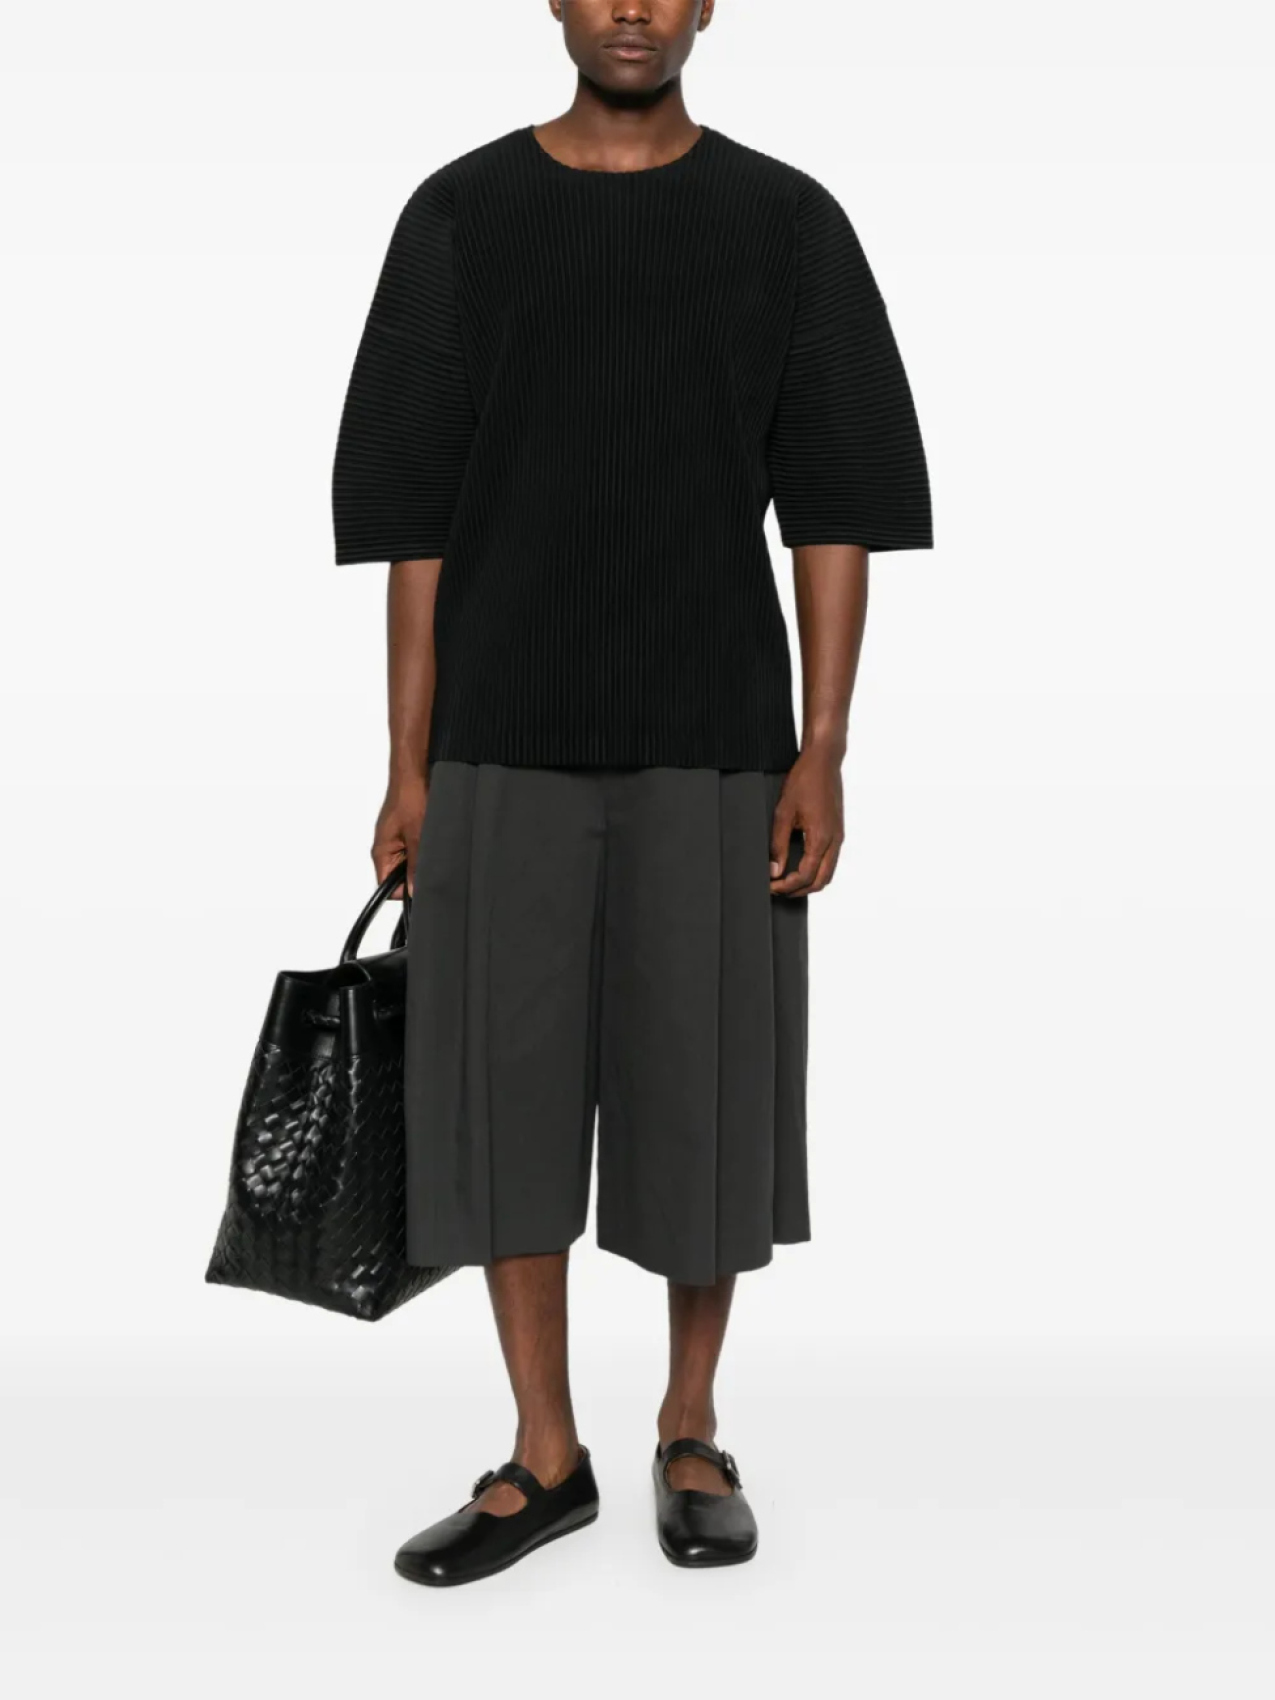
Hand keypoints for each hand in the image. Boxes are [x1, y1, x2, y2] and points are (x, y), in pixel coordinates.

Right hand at [372, 774, 427, 898]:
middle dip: (415, 874)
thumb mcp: (417, 837)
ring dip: (421, 859)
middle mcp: (386, 848)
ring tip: (430, 844)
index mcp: (382, 852)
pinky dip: (424, 847)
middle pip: (399, 877)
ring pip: (410, 863)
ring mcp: (396, 840)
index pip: (387, 887)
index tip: (420, 886)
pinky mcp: (406, 831)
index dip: (405, 891)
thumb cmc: (409, 797)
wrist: (414, 773)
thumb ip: (415, 866)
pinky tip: (432, 837)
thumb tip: (415, 890)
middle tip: (429, 862)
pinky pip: (415, 849)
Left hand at [769, 749, 843, 896]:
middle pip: (821, 881)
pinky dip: (817, 870)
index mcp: (821, 838)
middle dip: (799, 890)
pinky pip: (831, 860)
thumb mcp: (783, 812)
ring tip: (787, 881)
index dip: (787, 886)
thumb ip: (778, 844)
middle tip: (778, 889)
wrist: (824, 760)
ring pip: (828, 873)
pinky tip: (800, 865)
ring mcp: (839, 836)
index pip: (806, 876)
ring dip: (809, 882)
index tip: (771, 886)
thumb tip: (774, 869)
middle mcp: (835, 840)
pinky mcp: (838, 831)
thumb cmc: (804, 780)